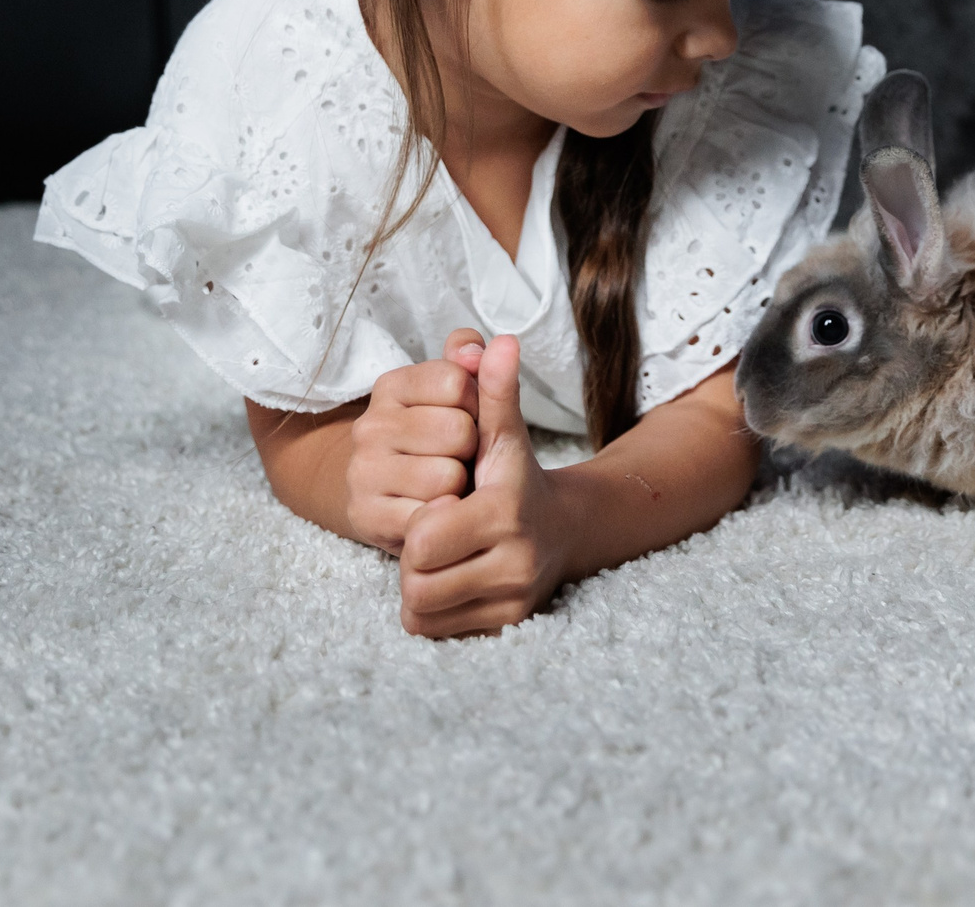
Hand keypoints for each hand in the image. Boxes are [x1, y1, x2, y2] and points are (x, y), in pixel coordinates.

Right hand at [343, 329, 483, 553]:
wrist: (426, 510)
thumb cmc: (452, 449)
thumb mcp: (471, 404)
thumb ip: (482, 368)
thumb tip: (495, 345)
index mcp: (392, 386)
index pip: (457, 380)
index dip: (476, 405)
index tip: (464, 419)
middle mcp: (369, 425)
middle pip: (457, 429)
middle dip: (469, 449)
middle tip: (454, 458)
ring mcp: (361, 471)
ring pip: (446, 476)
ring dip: (458, 488)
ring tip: (444, 487)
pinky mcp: (364, 515)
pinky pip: (430, 517)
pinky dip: (442, 518)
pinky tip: (432, 512)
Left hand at [398, 333, 570, 637]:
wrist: (562, 530)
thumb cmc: (515, 477)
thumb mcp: (504, 434)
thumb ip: (494, 392)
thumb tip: (495, 342)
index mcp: (506, 511)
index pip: (424, 539)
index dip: (416, 524)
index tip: (435, 507)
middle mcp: (516, 563)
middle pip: (419, 584)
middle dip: (411, 561)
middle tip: (427, 538)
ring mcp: (513, 602)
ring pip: (422, 613)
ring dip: (416, 588)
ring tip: (435, 561)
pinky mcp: (507, 627)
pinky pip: (436, 633)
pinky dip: (429, 613)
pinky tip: (446, 582)